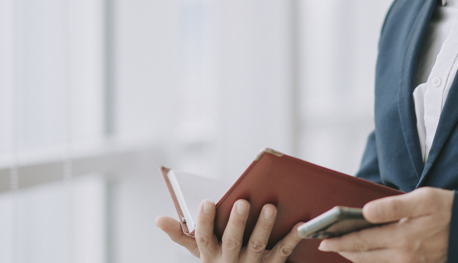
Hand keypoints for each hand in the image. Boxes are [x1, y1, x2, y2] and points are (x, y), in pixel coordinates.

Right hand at [156, 199, 303, 262]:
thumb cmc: (220, 260)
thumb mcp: (201, 251)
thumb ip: (181, 235)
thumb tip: (158, 220)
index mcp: (210, 255)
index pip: (203, 239)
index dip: (204, 222)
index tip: (207, 201)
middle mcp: (230, 262)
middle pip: (232, 242)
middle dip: (236, 222)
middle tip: (242, 201)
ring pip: (258, 246)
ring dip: (264, 227)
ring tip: (270, 206)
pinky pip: (283, 252)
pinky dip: (292, 237)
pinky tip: (299, 221)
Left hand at [318, 187, 452, 262]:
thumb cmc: (449, 209)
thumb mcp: (423, 199)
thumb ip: (392, 207)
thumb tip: (366, 212)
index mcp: (403, 239)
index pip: (362, 241)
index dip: (340, 241)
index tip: (323, 240)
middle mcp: (405, 257)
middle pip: (364, 257)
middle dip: (344, 251)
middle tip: (326, 245)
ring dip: (357, 258)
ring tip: (344, 249)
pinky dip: (374, 262)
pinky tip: (369, 255)